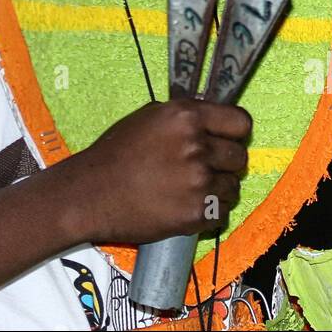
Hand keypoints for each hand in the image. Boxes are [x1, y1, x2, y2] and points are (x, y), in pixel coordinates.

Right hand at [59, 99, 251, 245]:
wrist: (91, 194)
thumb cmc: (115, 153)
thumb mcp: (149, 118)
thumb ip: (184, 118)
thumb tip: (212, 122)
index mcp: (185, 117)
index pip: (241, 122)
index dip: (234, 133)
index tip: (226, 140)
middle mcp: (196, 146)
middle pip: (239, 157)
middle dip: (225, 163)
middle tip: (203, 168)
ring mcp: (198, 182)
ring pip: (233, 186)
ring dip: (218, 189)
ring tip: (190, 190)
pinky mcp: (196, 214)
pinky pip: (223, 212)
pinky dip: (210, 212)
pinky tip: (187, 206)